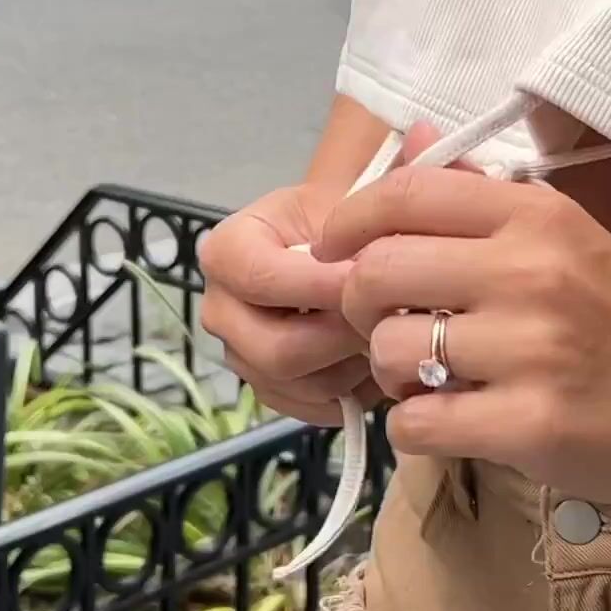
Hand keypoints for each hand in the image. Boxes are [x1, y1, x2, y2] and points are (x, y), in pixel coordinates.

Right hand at [200, 183, 377, 426]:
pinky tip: (377, 358)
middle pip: (276, 350)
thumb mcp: (343, 201)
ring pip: (301, 386)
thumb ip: (351, 225)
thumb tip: (371, 273)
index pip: (259, 278)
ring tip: (390, 335)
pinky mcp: (271, 389)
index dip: (319, 285)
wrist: (343, 242)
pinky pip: (313, 409)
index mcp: (226, 253)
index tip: (369, 278)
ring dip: (354, 366)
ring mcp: (242, 356)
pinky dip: (354, 391)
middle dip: (341, 337)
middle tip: (390, 318)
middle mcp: (220, 310)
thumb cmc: (340, 216)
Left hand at [319, 126, 610, 503]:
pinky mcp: (531, 425)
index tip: (334, 251)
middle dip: (360, 304)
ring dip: (389, 373)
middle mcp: (530, 271)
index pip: (407, 193)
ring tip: (427, 378)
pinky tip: (450, 421)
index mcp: (535, 216)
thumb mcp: (563, 236)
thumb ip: (482, 192)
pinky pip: (418, 422)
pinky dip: (417, 428)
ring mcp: (532, 350)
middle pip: (378, 269)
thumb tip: (416, 136)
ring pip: (390, 350)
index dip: (348, 221)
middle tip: (388, 325)